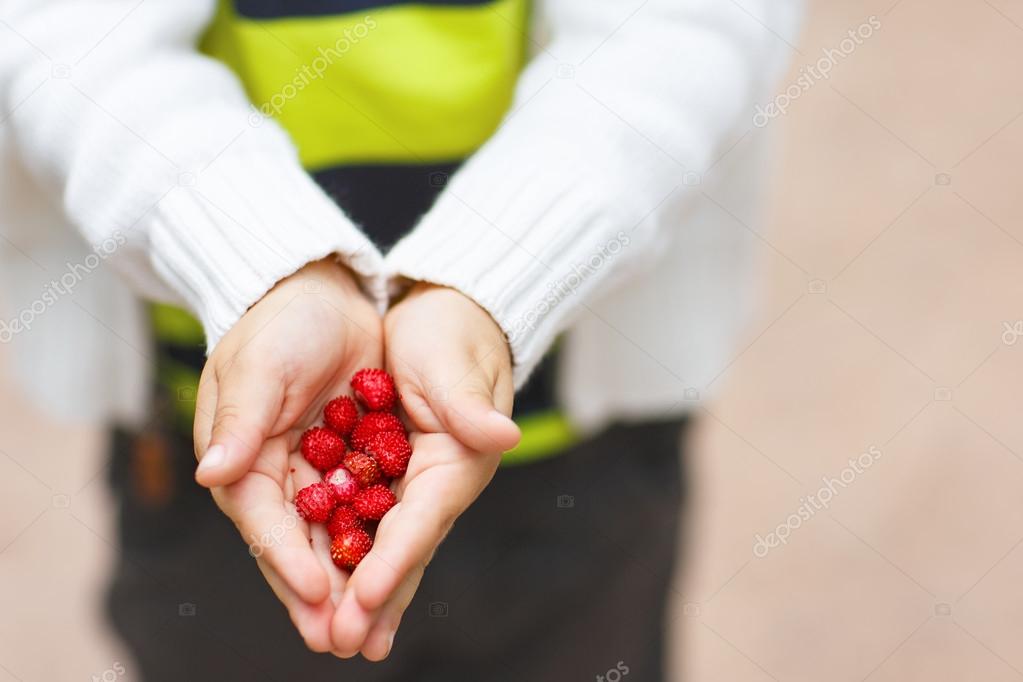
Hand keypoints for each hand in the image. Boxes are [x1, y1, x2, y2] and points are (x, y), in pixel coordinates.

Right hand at [192, 259, 382, 651]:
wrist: (322, 294)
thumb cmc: (282, 323)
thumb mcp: (260, 365)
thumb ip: (241, 421)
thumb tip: (210, 475)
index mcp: (241, 458)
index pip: (264, 520)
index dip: (286, 559)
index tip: (316, 594)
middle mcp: (275, 476)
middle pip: (295, 545)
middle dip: (316, 595)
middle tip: (340, 642)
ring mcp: (313, 473)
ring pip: (331, 540)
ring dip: (348, 584)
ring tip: (368, 633)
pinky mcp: (349, 464)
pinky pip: (363, 513)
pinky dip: (374, 546)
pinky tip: (394, 580)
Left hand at [331, 283, 520, 658]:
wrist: (450, 313)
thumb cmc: (454, 331)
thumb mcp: (457, 361)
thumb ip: (470, 403)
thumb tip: (502, 437)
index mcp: (458, 459)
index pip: (422, 518)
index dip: (394, 560)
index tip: (363, 596)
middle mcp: (439, 481)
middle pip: (406, 548)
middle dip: (376, 598)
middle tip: (346, 644)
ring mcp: (415, 483)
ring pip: (386, 546)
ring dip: (363, 592)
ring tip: (339, 638)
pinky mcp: (393, 475)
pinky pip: (367, 524)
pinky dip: (351, 558)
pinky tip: (328, 587)